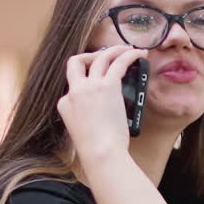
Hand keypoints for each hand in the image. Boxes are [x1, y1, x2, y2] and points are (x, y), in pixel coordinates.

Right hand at [57, 44, 146, 170]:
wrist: (100, 153)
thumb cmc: (96, 151)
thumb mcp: (81, 131)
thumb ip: (85, 117)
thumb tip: (101, 112)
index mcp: (64, 104)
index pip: (73, 85)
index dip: (85, 81)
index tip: (98, 83)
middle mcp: (74, 91)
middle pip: (77, 62)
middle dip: (90, 55)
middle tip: (106, 57)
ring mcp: (90, 86)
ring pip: (100, 56)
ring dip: (114, 50)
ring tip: (128, 49)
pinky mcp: (107, 86)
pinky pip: (118, 61)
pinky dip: (129, 54)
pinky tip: (139, 53)